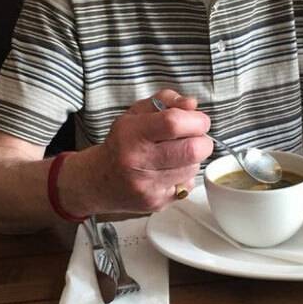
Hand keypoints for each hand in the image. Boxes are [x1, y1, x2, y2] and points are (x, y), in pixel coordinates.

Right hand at [97, 89, 212, 212]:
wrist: (100, 180)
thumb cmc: (121, 143)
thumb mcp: (136, 113)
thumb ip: (166, 101)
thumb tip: (192, 105)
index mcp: (131, 133)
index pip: (174, 123)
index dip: (196, 120)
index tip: (199, 120)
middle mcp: (137, 160)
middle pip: (192, 150)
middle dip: (202, 140)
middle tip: (195, 137)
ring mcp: (147, 185)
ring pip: (193, 168)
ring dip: (193, 159)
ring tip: (177, 154)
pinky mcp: (156, 202)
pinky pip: (187, 185)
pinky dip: (185, 175)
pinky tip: (170, 171)